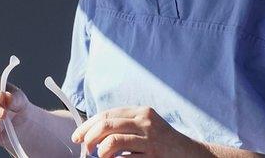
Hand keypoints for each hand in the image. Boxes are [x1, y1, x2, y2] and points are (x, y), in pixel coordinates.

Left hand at [72, 106, 207, 157]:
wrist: (188, 153)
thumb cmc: (162, 141)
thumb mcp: (146, 125)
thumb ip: (125, 124)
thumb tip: (93, 131)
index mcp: (141, 112)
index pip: (107, 114)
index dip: (88, 125)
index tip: (77, 136)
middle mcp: (146, 122)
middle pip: (107, 125)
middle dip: (89, 137)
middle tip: (86, 148)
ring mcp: (150, 139)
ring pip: (113, 141)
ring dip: (101, 151)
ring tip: (101, 156)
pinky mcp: (152, 155)